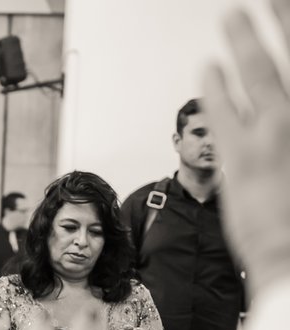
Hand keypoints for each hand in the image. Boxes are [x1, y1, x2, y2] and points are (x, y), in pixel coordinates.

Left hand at [202, 0, 289, 295]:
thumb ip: (289, 131)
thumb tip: (282, 110)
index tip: (283, 7)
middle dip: (279, 15)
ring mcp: (272, 133)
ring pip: (256, 71)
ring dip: (243, 39)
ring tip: (232, 15)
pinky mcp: (237, 155)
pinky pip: (221, 108)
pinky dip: (214, 85)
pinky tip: (208, 68)